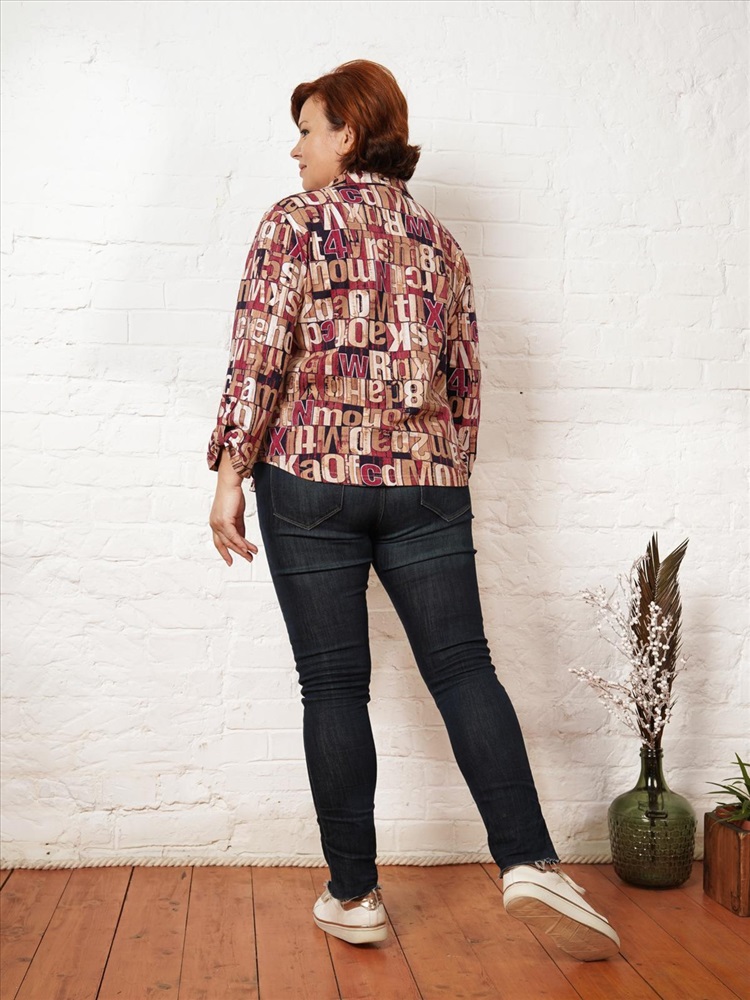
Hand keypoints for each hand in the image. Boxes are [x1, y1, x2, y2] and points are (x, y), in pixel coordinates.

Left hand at [209, 450, 259, 566]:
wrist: (230, 483)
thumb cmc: (233, 495)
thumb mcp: (236, 515)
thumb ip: (238, 527)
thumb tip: (242, 539)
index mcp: (215, 523)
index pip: (219, 542)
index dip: (224, 552)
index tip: (230, 561)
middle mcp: (214, 525)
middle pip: (225, 544)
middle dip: (237, 553)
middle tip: (248, 559)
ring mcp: (217, 523)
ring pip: (230, 541)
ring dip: (243, 549)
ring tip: (252, 554)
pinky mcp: (224, 521)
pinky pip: (233, 536)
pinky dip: (242, 543)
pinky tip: (248, 547)